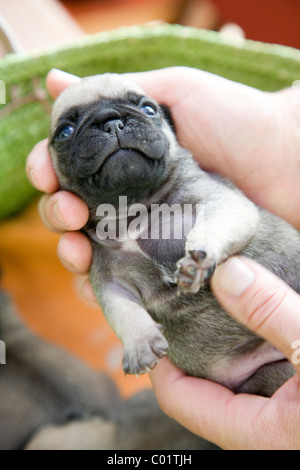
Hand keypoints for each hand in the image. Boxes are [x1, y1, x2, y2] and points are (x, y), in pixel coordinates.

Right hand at [26, 67, 299, 298]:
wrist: (288, 160)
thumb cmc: (238, 119)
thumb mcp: (178, 91)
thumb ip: (121, 92)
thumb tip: (56, 81)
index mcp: (124, 159)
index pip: (69, 167)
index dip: (48, 170)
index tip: (47, 173)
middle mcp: (128, 196)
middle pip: (70, 210)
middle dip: (56, 212)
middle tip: (71, 211)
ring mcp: (146, 232)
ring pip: (88, 248)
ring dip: (70, 250)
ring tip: (78, 247)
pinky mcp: (166, 262)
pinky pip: (121, 279)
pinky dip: (98, 285)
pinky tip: (92, 280)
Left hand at [150, 256, 299, 449]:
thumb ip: (273, 313)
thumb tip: (225, 273)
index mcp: (263, 433)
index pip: (185, 401)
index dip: (163, 366)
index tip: (151, 326)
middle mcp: (269, 428)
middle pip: (211, 386)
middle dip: (196, 347)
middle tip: (179, 305)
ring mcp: (286, 410)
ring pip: (242, 374)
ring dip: (230, 339)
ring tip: (215, 301)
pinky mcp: (299, 393)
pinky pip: (270, 365)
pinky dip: (261, 337)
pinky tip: (262, 311)